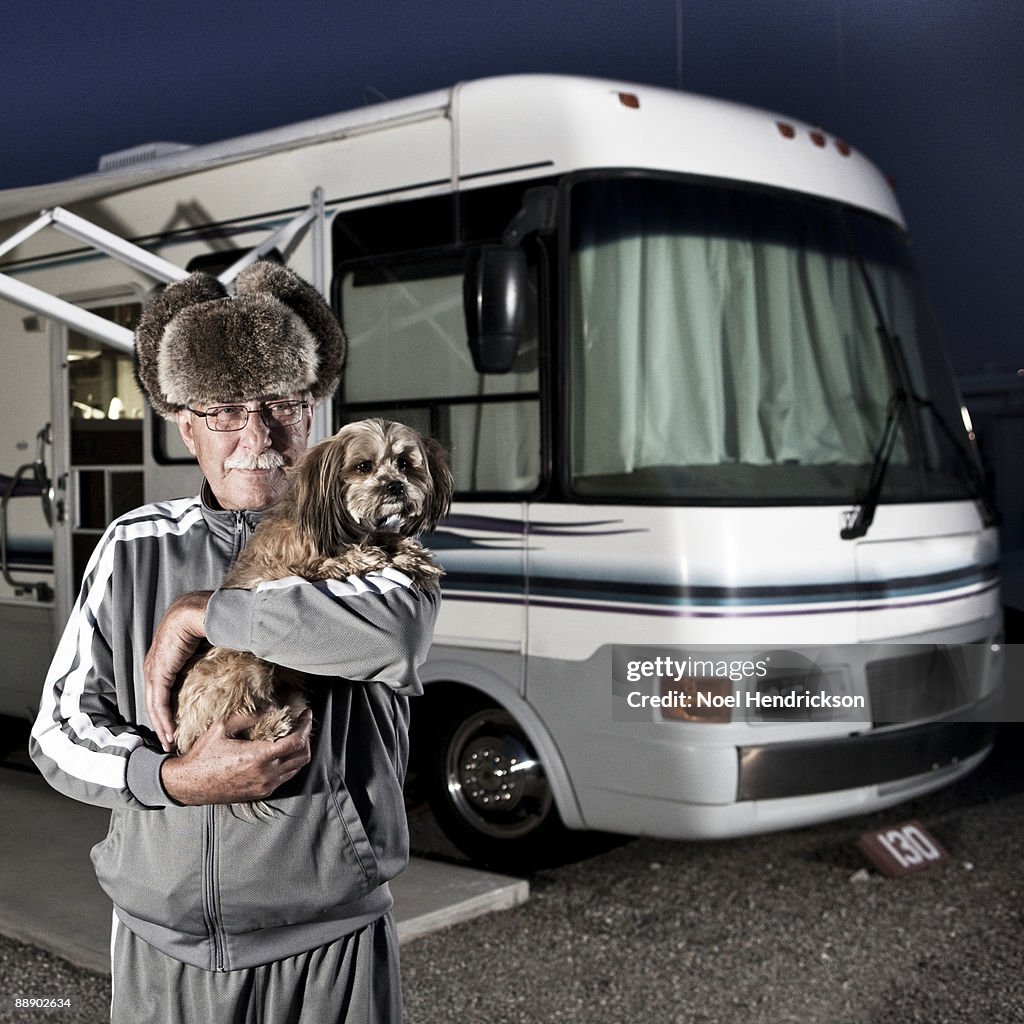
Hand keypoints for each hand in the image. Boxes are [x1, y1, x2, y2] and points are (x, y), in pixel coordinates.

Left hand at [145, 591, 211, 750]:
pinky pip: (159, 701)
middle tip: (170, 740)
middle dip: (162, 720)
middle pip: (156, 696)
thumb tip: (239, 657)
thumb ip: (217, 651)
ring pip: (155, 703)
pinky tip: (169, 734)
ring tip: (169, 742)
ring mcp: (155, 666)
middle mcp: (156, 660)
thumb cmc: (213, 620)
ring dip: (161, 725)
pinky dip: (163, 719)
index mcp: (167, 652)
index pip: (163, 684)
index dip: (169, 704)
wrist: (204, 611)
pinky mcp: (159, 672)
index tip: (178, 721)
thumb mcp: (213, 641)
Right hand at [160, 707, 312, 805]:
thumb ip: (248, 716)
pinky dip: (289, 763)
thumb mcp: (221, 727)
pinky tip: (279, 752)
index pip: (297, 741)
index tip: (306, 714)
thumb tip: (270, 708)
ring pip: (296, 768)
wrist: (188, 784)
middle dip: (307, 737)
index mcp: (258, 757)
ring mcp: (264, 786)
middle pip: (303, 756)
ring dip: (299, 751)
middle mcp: (266, 774)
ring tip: (291, 736)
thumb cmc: (202, 756)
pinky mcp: (260, 793)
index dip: (306, 725)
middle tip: (301, 725)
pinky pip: (284, 778)